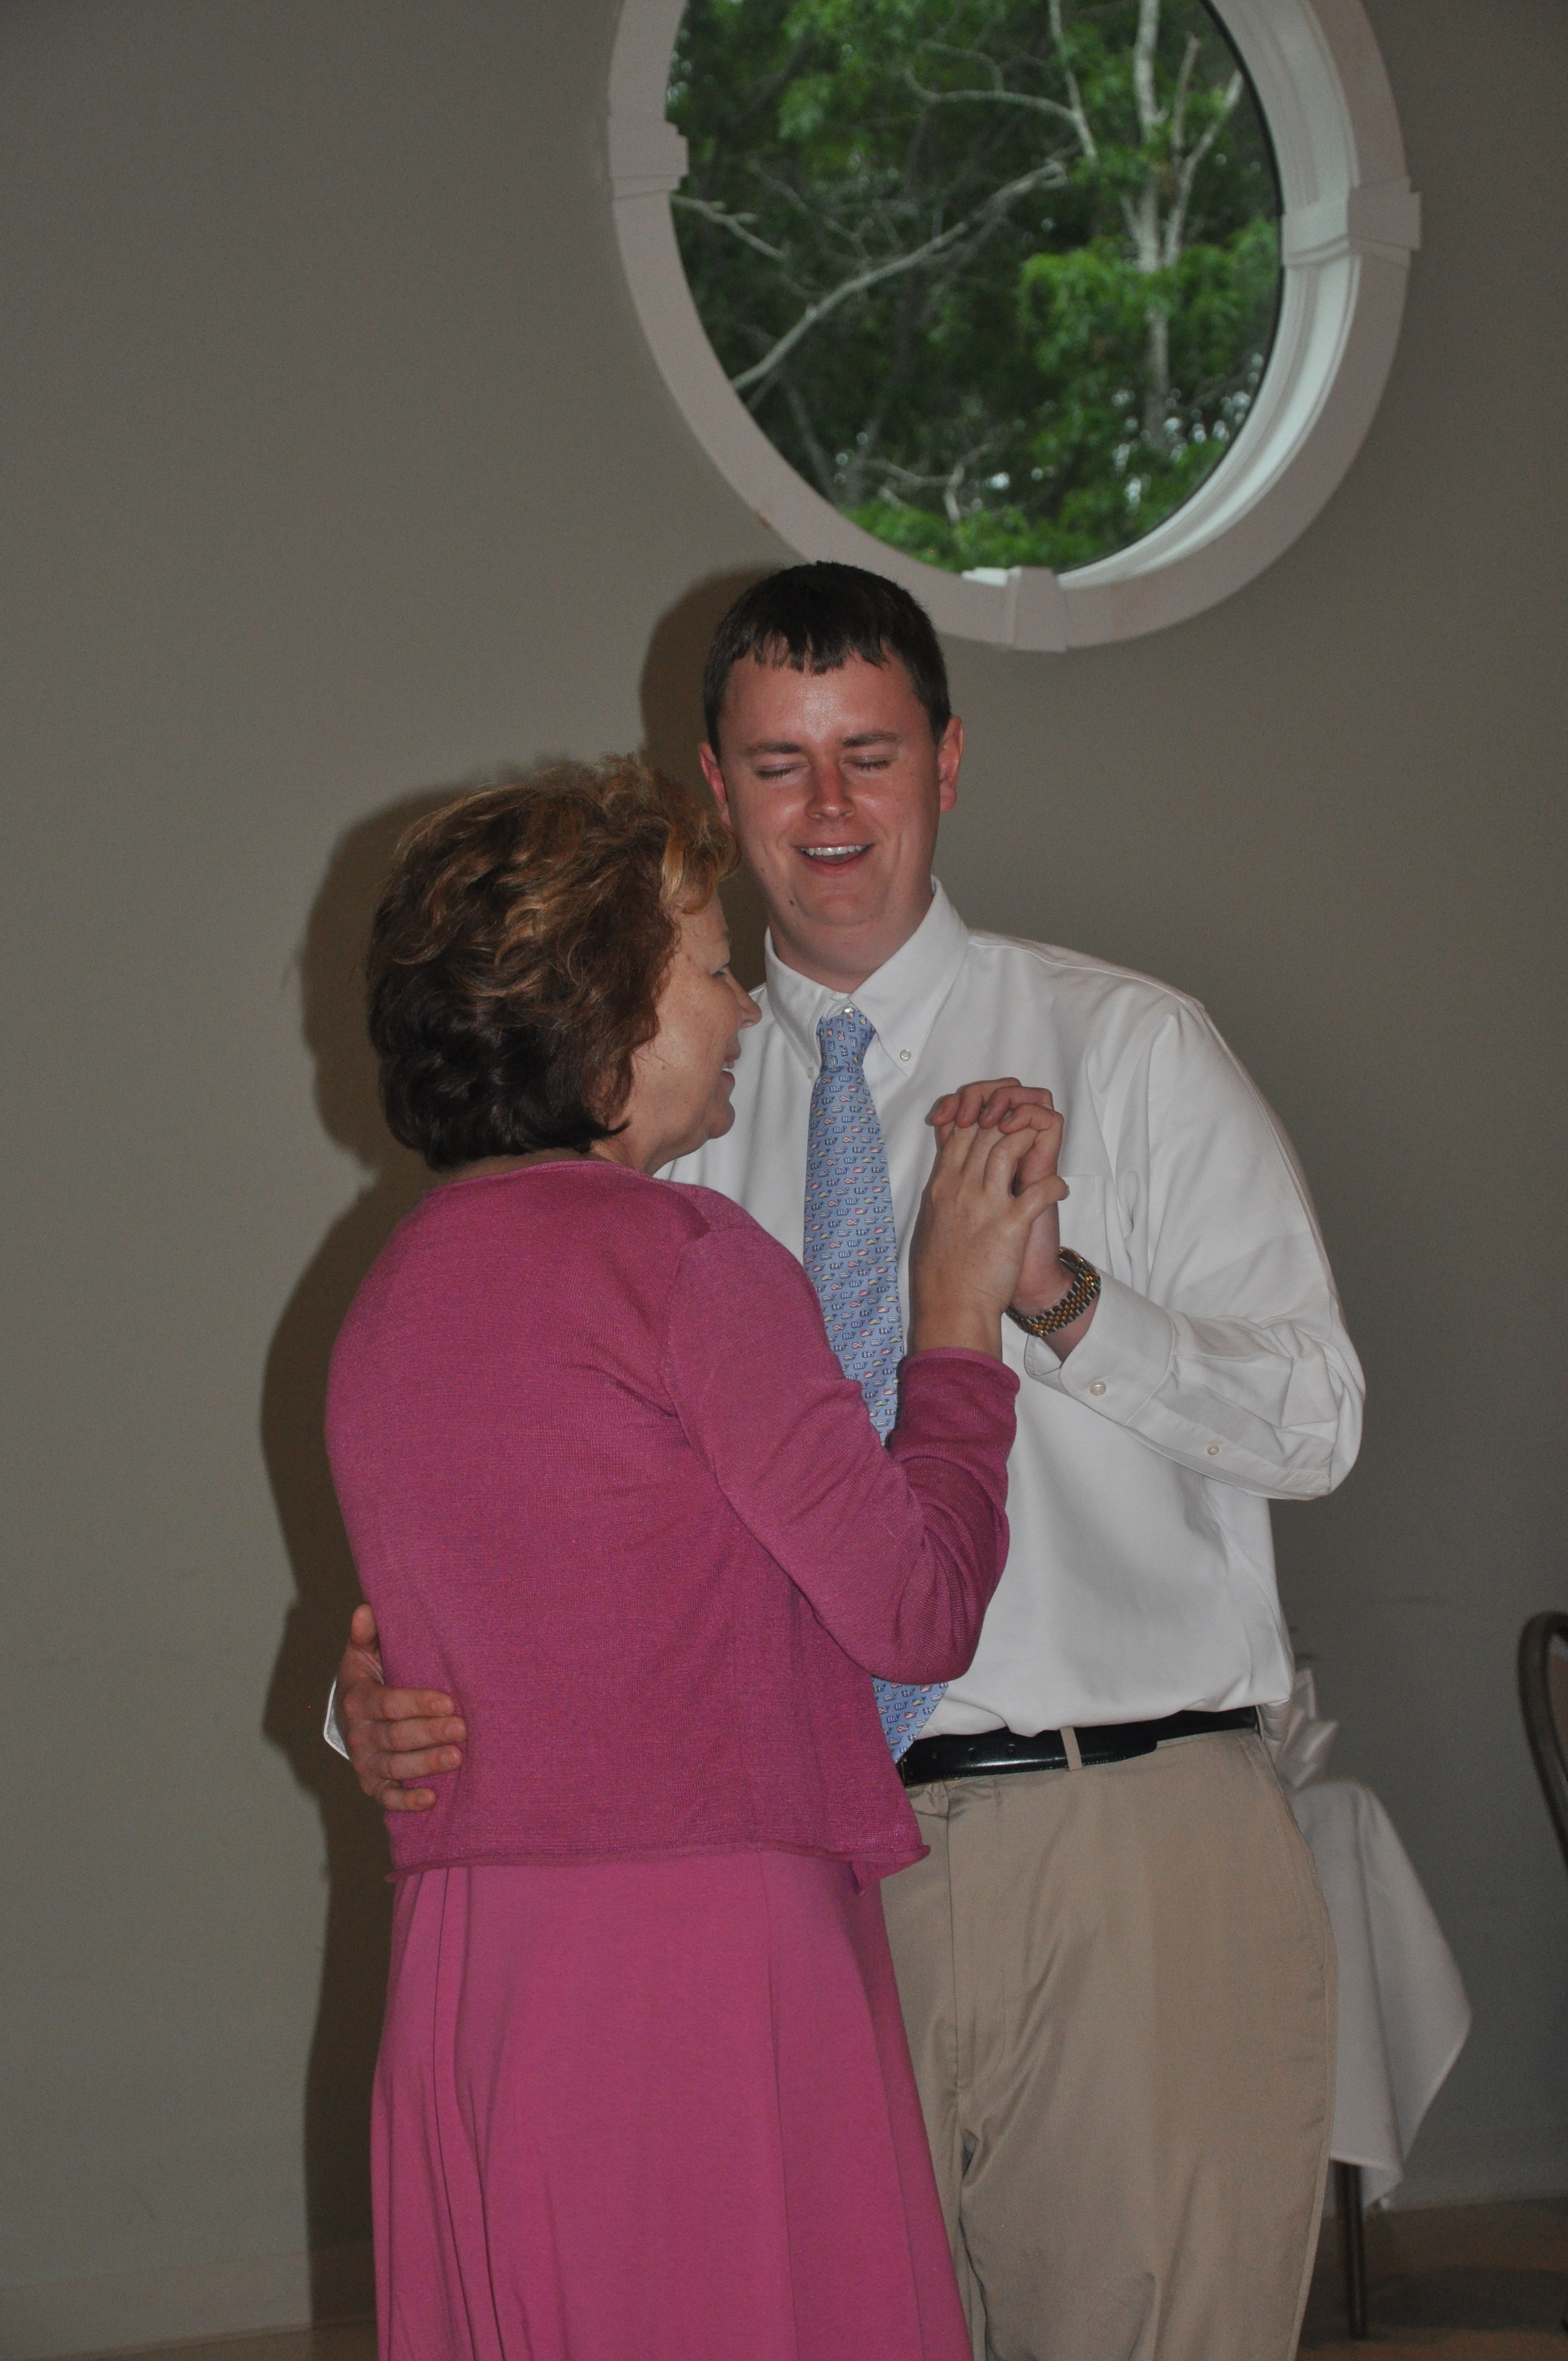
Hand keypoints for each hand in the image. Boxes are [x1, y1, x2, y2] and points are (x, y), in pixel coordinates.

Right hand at [337, 1602, 466, 1813]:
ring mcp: (364, 1762)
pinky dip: (407, 1802)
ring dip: (426, 1765)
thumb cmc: (370, 1677)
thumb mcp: (364, 1653)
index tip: (448, 1702)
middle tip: (463, 1729)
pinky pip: (387, 1798)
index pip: (388, 1704)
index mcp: (358, 1699)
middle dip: (430, 1734)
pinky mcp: (372, 1785)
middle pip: (396, 1737)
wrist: (351, 1713)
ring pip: (395, 1767)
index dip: (417, 1704)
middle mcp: (358, 1734)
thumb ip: (367, 1634)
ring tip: (457, 1758)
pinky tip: (431, 1799)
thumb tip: (366, 1610)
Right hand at [927, 1079, 1069, 1319]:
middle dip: (1008, 1119)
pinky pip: (1040, 1190)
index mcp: (941, 1185)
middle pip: (985, 1130)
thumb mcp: (931, 1221)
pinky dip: (1056, 1186)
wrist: (951, 1309)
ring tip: (1041, 1151)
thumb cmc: (941, 1272)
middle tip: (1027, 1128)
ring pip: (1009, 1145)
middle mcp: (961, 1188)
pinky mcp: (1010, 1225)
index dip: (981, 1115)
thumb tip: (950, 1174)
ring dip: (1030, 1140)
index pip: (960, 1131)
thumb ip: (942, 1192)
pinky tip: (1059, 1191)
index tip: (999, 1120)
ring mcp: (985, 1204)